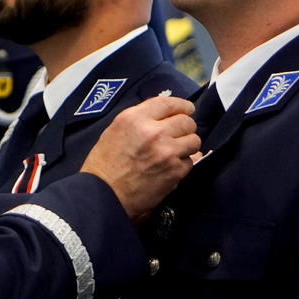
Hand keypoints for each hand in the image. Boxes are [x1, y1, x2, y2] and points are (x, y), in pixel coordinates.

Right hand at [81, 96, 199, 222]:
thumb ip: (140, 120)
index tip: (187, 109)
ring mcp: (167, 152)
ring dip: (187, 144)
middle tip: (179, 133)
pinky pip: (190, 161)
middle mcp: (153, 132)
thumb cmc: (104, 164)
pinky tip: (170, 167)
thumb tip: (166, 117)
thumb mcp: (115, 131)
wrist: (104, 195)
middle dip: (185, 126)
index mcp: (134, 118)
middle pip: (186, 121)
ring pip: (194, 140)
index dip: (182, 105)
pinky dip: (183, 163)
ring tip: (176, 150)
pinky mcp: (175, 171)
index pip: (169, 103)